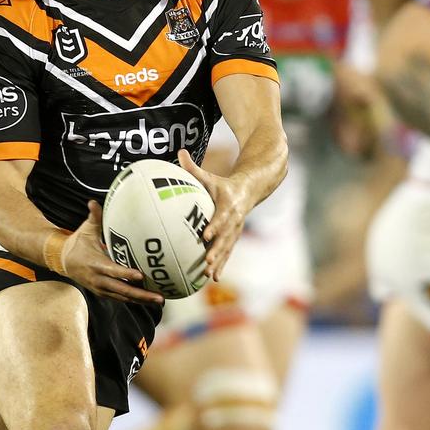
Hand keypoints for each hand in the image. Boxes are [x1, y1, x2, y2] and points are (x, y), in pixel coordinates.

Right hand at [58, 201, 163, 304]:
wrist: (64, 261)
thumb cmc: (78, 243)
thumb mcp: (86, 230)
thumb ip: (94, 217)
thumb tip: (93, 202)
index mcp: (96, 264)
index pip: (113, 271)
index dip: (127, 274)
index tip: (141, 275)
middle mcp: (99, 279)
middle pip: (122, 290)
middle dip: (141, 294)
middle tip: (159, 297)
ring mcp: (101, 288)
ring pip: (123, 297)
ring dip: (141, 299)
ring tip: (159, 300)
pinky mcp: (103, 293)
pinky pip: (120, 298)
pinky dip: (133, 299)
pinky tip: (148, 299)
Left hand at [179, 149, 251, 281]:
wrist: (250, 189)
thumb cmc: (224, 183)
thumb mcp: (210, 176)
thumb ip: (193, 167)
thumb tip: (179, 152)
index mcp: (228, 205)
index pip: (220, 217)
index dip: (214, 226)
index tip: (205, 235)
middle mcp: (234, 220)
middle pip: (225, 237)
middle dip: (216, 250)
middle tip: (206, 261)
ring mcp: (236, 230)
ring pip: (228, 248)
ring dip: (219, 262)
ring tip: (209, 275)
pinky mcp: (235, 236)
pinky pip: (228, 252)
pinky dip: (222, 264)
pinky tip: (213, 278)